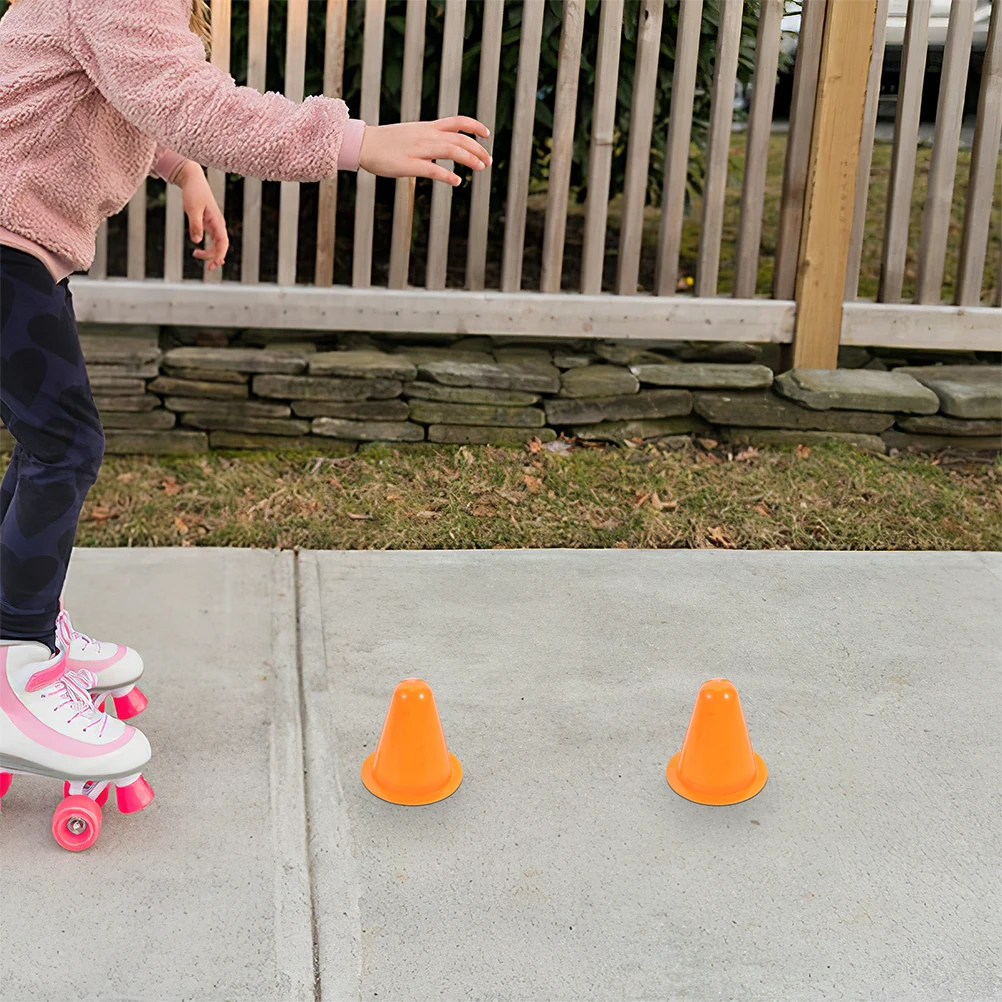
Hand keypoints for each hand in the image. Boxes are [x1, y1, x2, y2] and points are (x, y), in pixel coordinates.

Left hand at [176, 162, 228, 271]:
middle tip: (207, 268)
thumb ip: (195, 225)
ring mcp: (213, 224)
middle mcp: (218, 224)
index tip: (215, 263)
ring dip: (210, 253)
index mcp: (217, 221)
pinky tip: (198, 250)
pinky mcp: (208, 223)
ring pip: (216, 244)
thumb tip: (197, 241)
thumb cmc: (193, 192)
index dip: (220, 254)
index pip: (223, 242)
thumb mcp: (192, 208)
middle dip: (215, 257)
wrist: (192, 179)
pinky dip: (207, 247)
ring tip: (197, 256)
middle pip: (221, 246)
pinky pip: (211, 239)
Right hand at [357, 117, 490, 185]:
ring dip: (469, 159)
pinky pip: (431, 169)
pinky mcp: (408, 165)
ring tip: (481, 168)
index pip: (457, 122)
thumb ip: (430, 139)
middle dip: (477, 149)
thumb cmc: (387, 143)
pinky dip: (446, 175)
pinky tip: (457, 182)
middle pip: (458, 138)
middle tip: (489, 161)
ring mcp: (417, 150)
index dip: (475, 126)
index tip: (487, 134)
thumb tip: (445, 148)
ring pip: (450, 150)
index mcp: (427, 128)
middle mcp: (426, 136)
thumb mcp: (412, 135)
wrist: (363, 143)